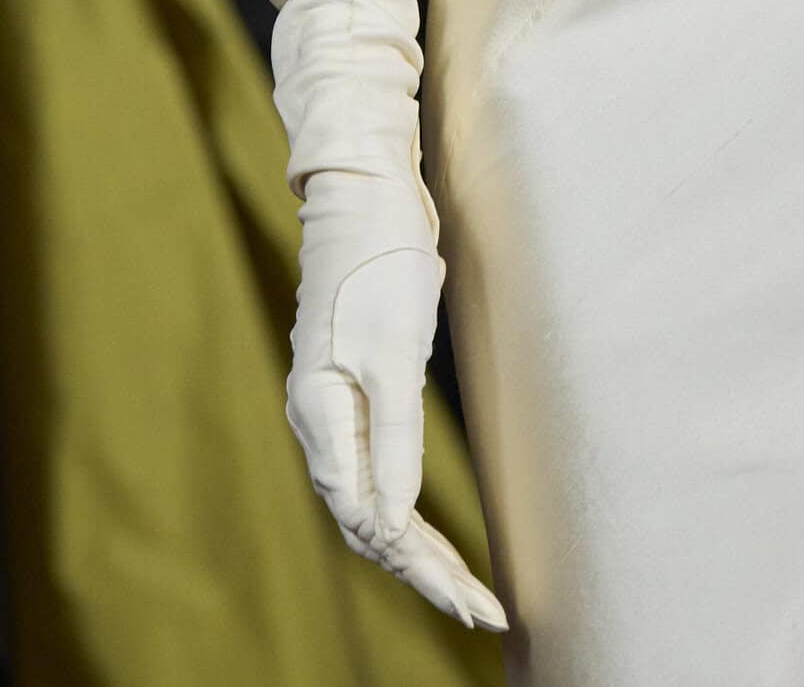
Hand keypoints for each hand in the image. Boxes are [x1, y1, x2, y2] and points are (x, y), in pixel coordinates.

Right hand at [286, 167, 506, 630]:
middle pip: (368, 520)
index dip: (423, 567)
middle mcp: (320, 420)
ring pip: (370, 499)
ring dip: (416, 546)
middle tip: (483, 611)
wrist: (365, 192)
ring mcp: (334, 404)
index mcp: (320, 416)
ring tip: (464, 589)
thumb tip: (390, 523)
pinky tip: (424, 529)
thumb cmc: (381, 262)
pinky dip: (405, 506)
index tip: (473, 603)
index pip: (370, 520)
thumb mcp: (394, 351)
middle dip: (425, 570)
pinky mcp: (355, 386)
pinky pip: (375, 467)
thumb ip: (392, 439)